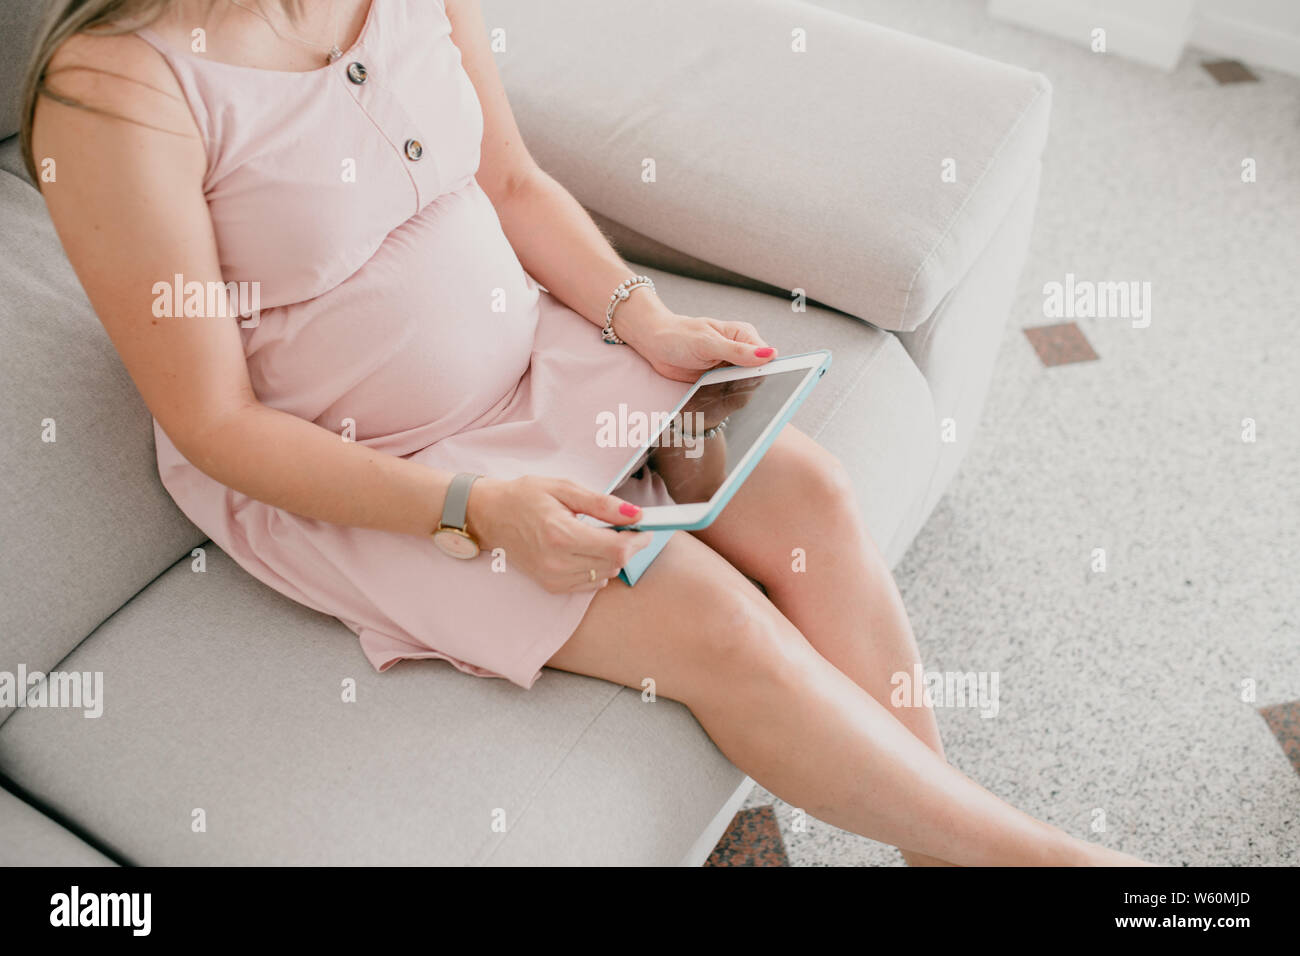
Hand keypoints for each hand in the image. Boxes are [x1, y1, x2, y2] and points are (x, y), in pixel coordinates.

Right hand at [464, 475, 652, 592]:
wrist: (490, 517)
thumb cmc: (525, 497)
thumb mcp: (564, 488)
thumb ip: (602, 504)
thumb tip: (636, 514)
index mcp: (561, 534)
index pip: (616, 549)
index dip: (638, 539)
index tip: (644, 527)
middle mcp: (557, 562)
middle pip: (615, 563)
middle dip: (628, 545)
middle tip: (622, 526)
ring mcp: (553, 578)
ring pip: (606, 575)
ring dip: (612, 557)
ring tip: (598, 535)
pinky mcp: (552, 587)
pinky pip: (592, 584)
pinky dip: (598, 568)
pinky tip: (586, 550)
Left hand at [614, 300, 776, 382]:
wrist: (654, 344)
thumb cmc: (679, 335)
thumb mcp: (708, 343)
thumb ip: (738, 351)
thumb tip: (770, 354)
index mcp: (744, 336)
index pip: (767, 357)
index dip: (766, 372)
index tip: (758, 383)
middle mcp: (741, 352)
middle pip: (757, 375)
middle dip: (748, 385)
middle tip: (730, 390)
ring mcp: (730, 368)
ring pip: (743, 387)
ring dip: (734, 393)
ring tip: (719, 393)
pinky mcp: (718, 380)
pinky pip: (728, 393)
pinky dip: (723, 398)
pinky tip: (716, 400)